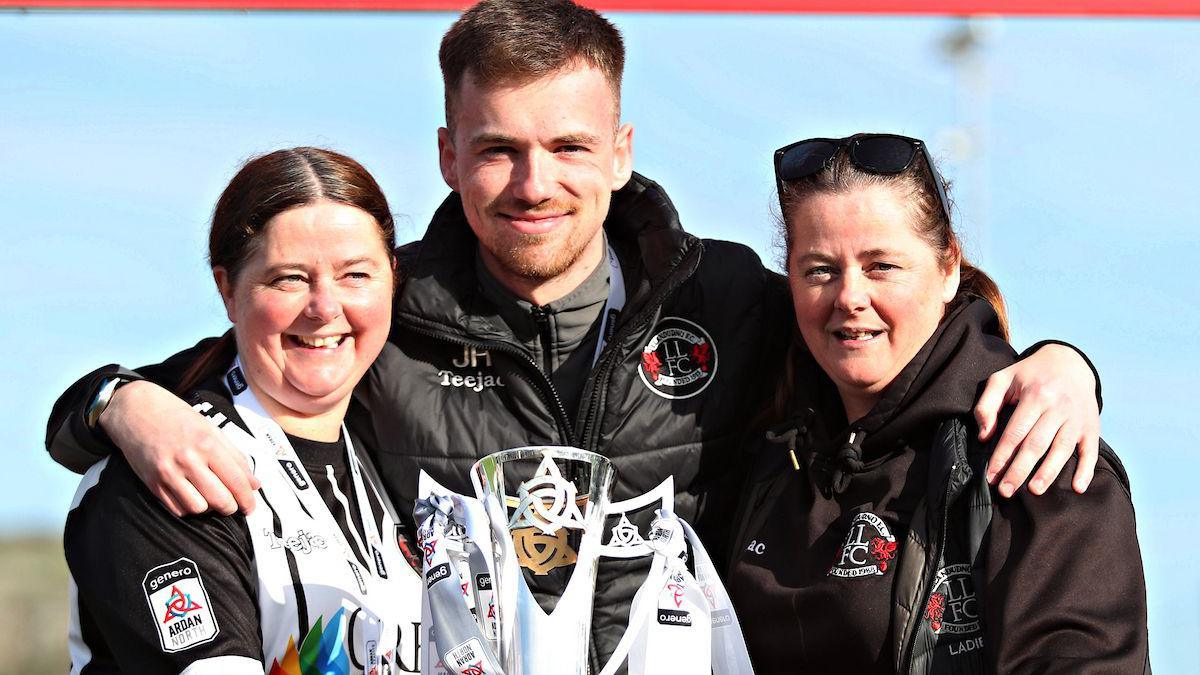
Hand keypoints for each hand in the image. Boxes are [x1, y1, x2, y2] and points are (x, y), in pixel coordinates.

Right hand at [99, 380, 260, 515]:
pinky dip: (188, 508)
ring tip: (210, 497)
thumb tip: (254, 483)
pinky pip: (177, 509)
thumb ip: (235, 457)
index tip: (251, 507)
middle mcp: (188, 460)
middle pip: (220, 500)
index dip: (247, 499)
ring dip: (209, 507)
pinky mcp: (152, 483)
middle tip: (233, 504)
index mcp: (207, 444)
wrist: (135, 410)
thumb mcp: (211, 429)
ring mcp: (168, 473)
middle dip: (231, 507)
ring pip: (199, 508)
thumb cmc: (176, 417)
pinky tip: (192, 497)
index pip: (235, 481)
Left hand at [974, 344, 1099, 497]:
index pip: (1014, 432)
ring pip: (1061, 449)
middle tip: (1006, 490)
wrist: (1070, 362)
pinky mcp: (1091, 427)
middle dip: (1020, 470)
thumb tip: (984, 436)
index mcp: (1035, 395)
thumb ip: (987, 405)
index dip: (1002, 456)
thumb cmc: (1029, 375)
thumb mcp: (1002, 379)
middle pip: (1036, 444)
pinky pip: (1090, 450)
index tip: (991, 476)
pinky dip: (1086, 470)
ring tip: (1034, 491)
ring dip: (1048, 472)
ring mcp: (1077, 418)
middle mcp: (1058, 407)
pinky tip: (1077, 487)